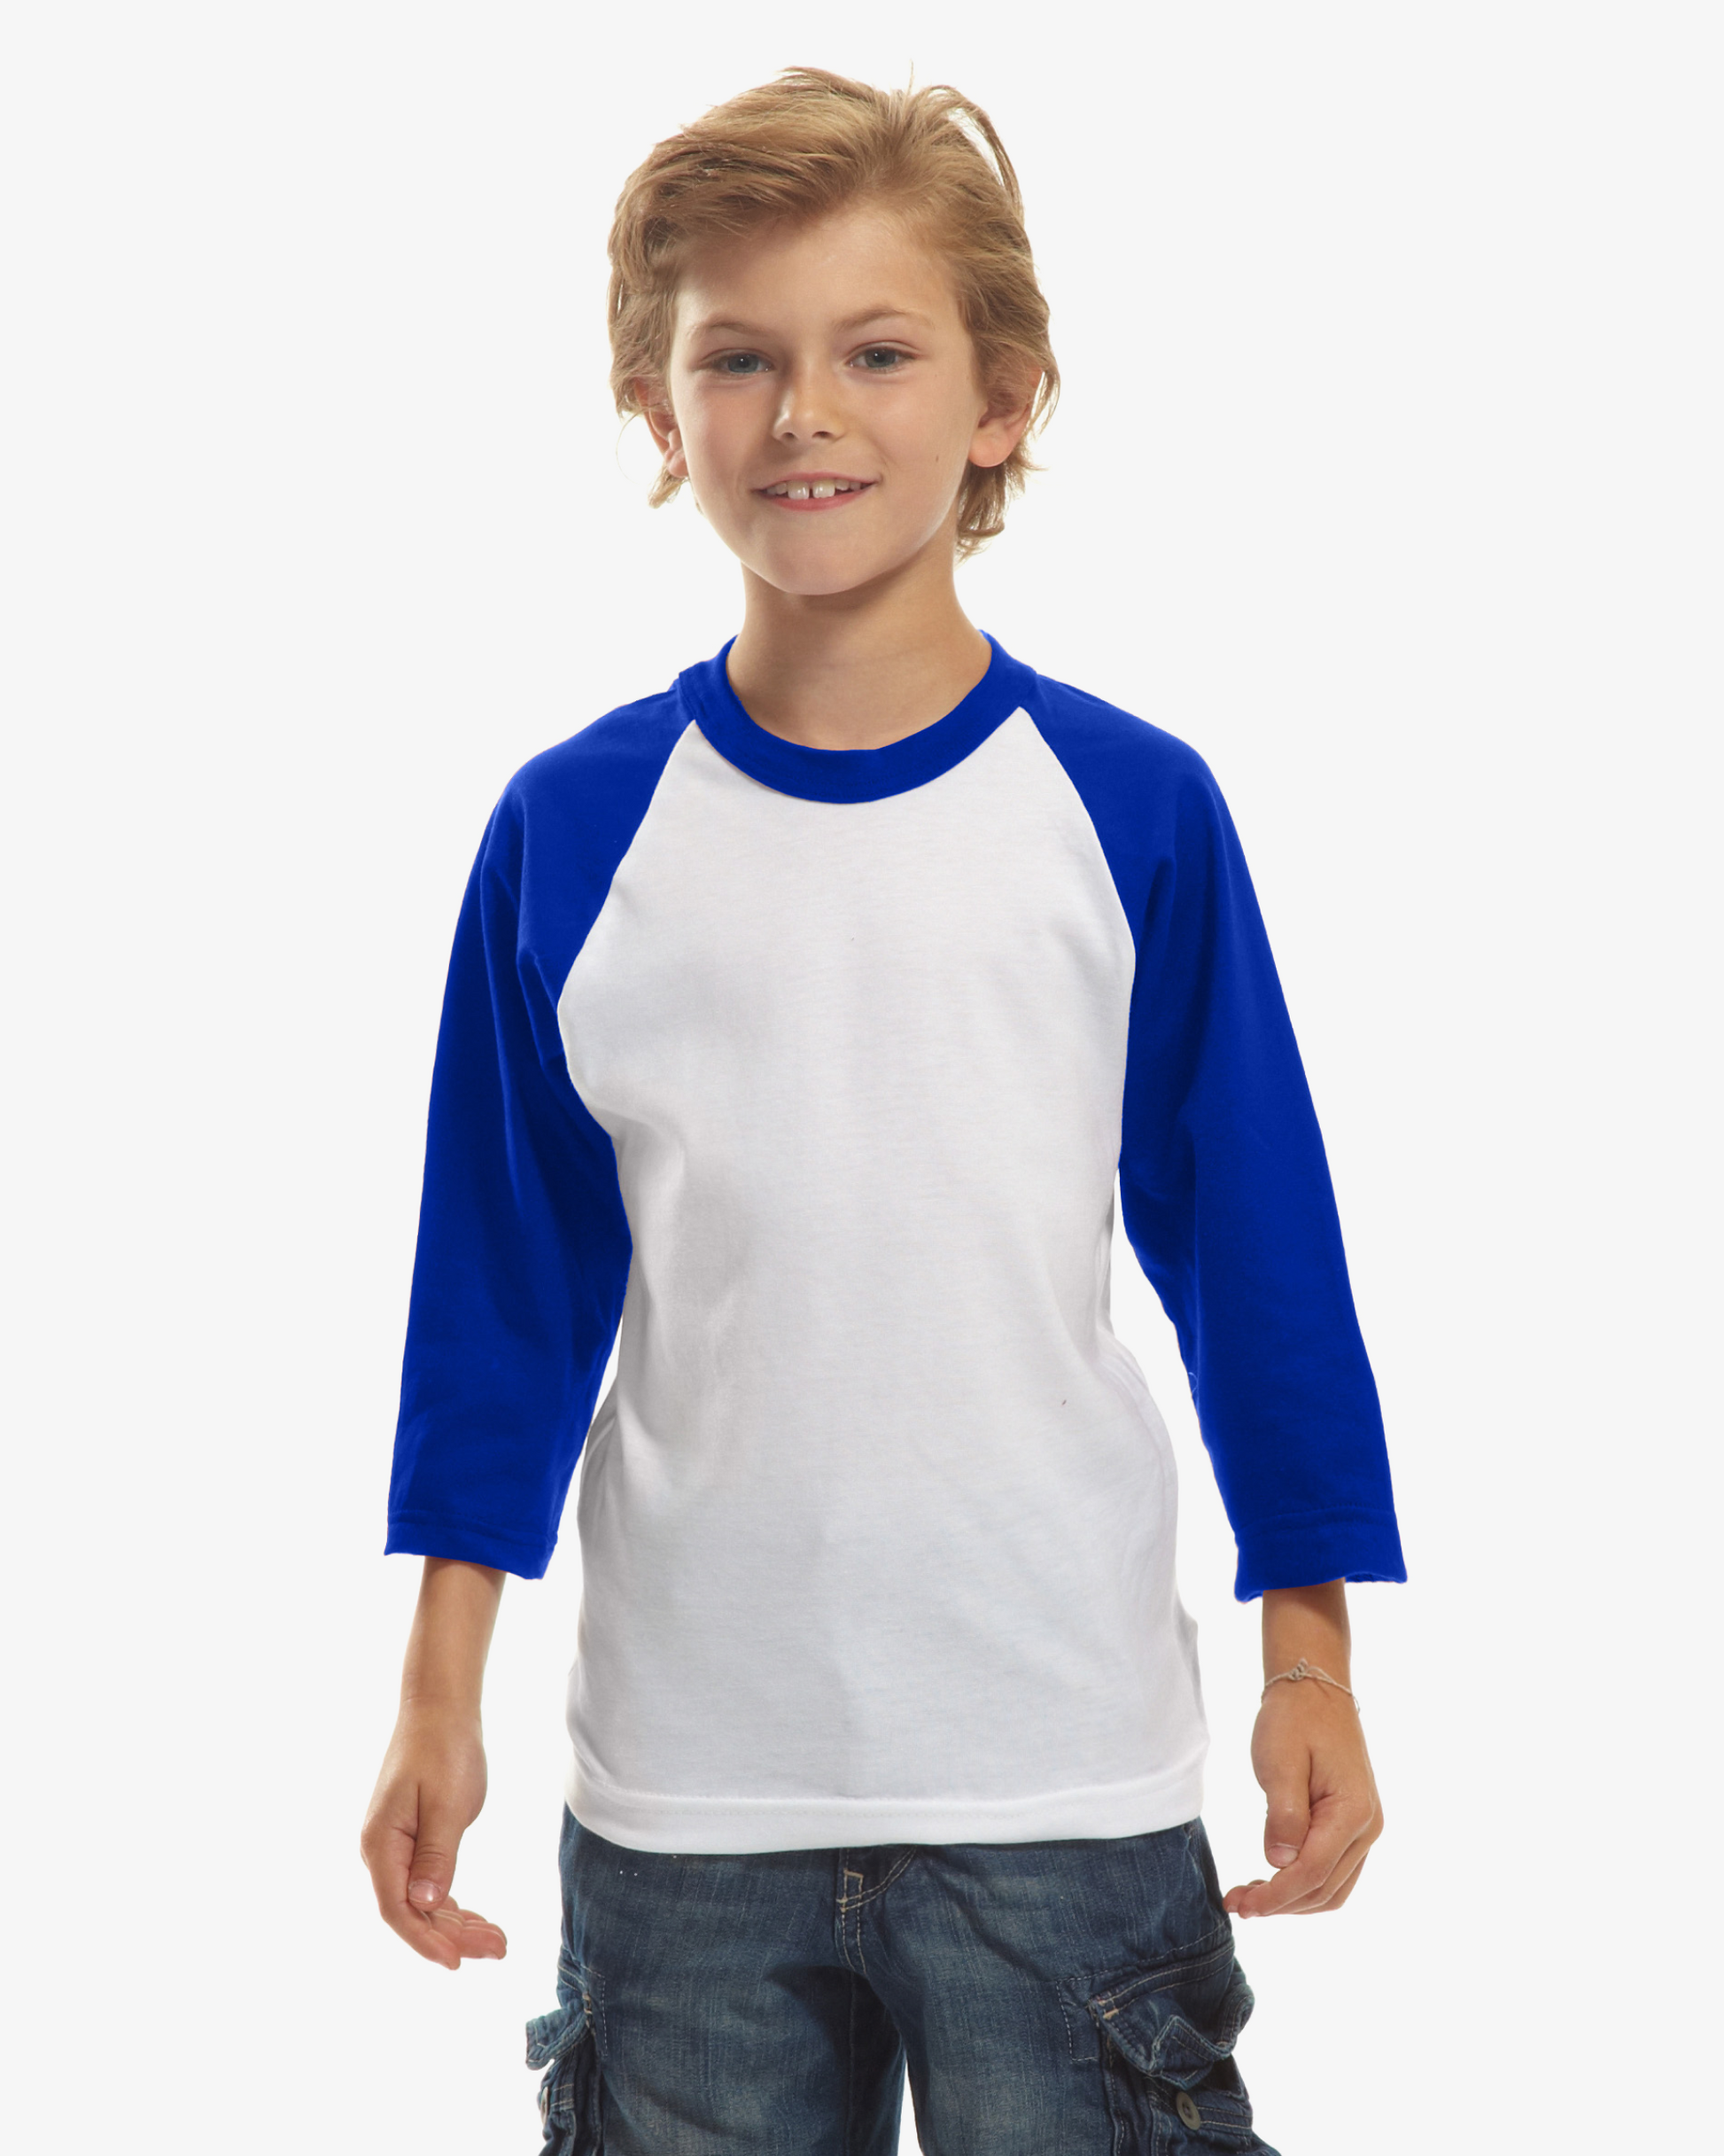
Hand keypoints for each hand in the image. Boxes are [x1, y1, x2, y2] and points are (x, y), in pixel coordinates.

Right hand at [360, 1702, 506, 1968]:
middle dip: (453, 1936)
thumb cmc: (444, 1748)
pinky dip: (450, 1903)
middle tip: (498, 1948)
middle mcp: (381, 1850)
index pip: (397, 1910)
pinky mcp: (410, 1839)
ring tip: (497, 1940)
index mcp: (382, 1844)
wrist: (439, 1708)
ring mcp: (394, 1846)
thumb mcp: (448, 1803)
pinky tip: (474, 1918)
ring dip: (455, 1924)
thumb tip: (425, 1904)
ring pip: (420, 1901)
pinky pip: (425, 1883)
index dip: (426, 1941)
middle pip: (411, 1911)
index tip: (458, 1962)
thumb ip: (437, 1855)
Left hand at [1223, 1676, 1382, 1917]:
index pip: (1312, 1873)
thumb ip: (1283, 1814)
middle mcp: (1367, 1828)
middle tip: (1237, 1905)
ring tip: (1250, 1898)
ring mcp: (1364, 1829)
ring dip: (1292, 1900)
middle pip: (1324, 1889)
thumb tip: (1279, 1863)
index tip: (1241, 1906)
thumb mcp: (1280, 1761)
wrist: (1315, 1690)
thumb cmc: (1295, 1720)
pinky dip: (1303, 1885)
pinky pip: (1333, 1872)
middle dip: (1280, 1904)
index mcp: (1353, 1812)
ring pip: (1331, 1888)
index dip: (1276, 1896)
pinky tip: (1272, 1881)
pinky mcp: (1352, 1827)